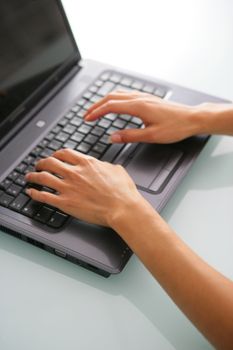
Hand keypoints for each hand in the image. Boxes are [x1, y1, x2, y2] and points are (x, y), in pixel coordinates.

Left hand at [25, 149, 142, 226]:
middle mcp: (74, 173)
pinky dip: (35, 193)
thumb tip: (102, 165)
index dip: (56, 154)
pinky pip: (44, 196)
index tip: (54, 157)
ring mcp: (68, 187)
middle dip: (42, 163)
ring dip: (33, 176)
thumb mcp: (116, 170)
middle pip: (50, 163)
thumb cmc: (122, 191)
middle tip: (39, 165)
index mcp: (86, 163)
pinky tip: (31, 193)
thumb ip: (104, 165)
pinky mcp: (65, 202)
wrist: (122, 208)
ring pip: (43, 177)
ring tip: (29, 177)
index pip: (64, 153)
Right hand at [85, 90, 202, 143]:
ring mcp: (144, 96)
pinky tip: (115, 104)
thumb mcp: (151, 136)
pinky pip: (126, 94)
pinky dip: (115, 99)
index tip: (87, 119)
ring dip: (105, 101)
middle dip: (96, 106)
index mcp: (138, 106)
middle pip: (111, 97)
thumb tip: (112, 137)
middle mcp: (140, 98)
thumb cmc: (175, 127)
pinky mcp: (148, 99)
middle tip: (87, 115)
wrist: (192, 118)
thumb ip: (130, 136)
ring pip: (118, 94)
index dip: (96, 112)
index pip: (110, 106)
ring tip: (96, 110)